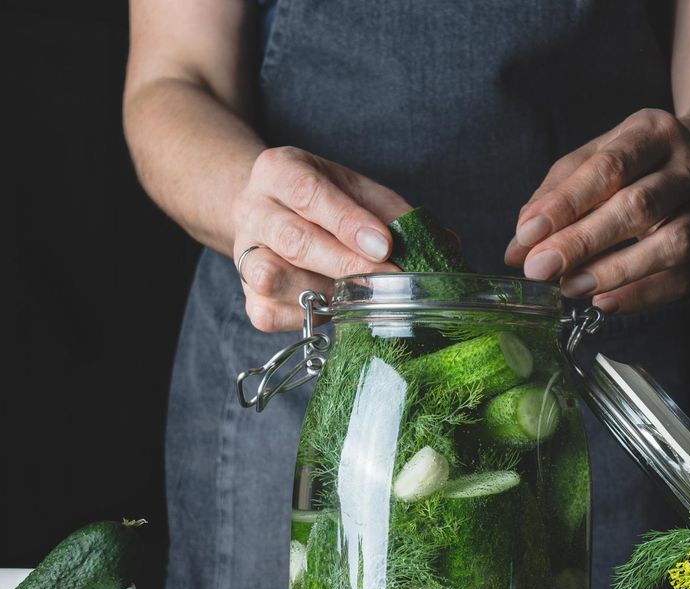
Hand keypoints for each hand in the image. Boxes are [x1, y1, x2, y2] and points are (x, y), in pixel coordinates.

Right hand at [232, 147, 411, 331]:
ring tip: (358, 294)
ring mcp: (244, 254)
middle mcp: (253, 209)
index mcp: (279, 170)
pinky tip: (331, 308)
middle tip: (388, 279)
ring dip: (324, 292)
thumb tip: (445, 244)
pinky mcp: (248, 295)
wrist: (272, 213)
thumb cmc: (324, 202)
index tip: (385, 245)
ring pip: (274, 279)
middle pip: (294, 240)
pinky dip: (305, 318)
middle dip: (346, 263)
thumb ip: (395, 213)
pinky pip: (270, 314)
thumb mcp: (358, 192)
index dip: (348, 222)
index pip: (309, 192)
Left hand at [505, 109, 689, 314]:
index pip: (608, 168)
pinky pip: (682, 277)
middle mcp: (689, 166)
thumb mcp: (596, 157)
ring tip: (569, 287)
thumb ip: (554, 197)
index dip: (566, 203)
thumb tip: (518, 248)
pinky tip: (604, 302)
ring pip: (670, 244)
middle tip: (539, 269)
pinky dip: (641, 295)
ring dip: (615, 271)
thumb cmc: (639, 162)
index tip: (528, 234)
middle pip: (639, 206)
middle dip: (583, 241)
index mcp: (652, 132)